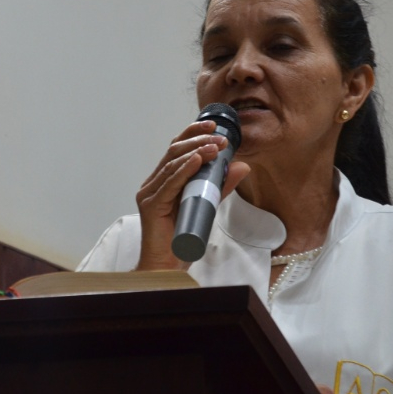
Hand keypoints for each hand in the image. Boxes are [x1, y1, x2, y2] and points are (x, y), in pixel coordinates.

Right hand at [135, 120, 248, 270]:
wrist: (168, 268)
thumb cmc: (183, 240)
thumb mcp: (207, 205)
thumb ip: (221, 186)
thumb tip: (242, 166)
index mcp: (164, 180)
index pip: (177, 148)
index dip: (194, 133)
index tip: (214, 125)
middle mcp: (154, 183)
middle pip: (174, 151)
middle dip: (199, 140)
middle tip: (221, 139)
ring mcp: (150, 194)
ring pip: (172, 164)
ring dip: (196, 152)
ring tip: (215, 147)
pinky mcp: (151, 206)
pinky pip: (169, 183)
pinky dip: (184, 169)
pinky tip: (197, 160)